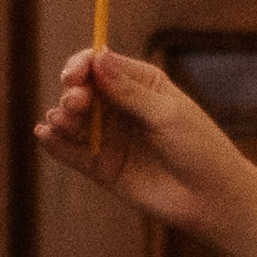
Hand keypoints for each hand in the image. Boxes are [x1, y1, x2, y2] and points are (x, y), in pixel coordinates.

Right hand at [34, 48, 256, 256]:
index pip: (101, 65)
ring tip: (62, 122)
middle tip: (76, 104)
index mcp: (141, 84)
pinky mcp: (101, 167)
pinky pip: (71, 152)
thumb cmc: (200, 149)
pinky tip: (44, 135)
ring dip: (61, 117)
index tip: (74, 75)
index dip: (81, 66)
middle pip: (82, 90)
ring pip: (72, 120)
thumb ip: (128, 91)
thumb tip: (98, 57)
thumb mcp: (166, 114)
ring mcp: (110, 137)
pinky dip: (54, 143)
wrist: (212, 200)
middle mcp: (121, 107)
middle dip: (72, 93)